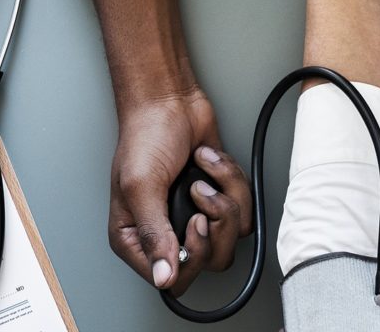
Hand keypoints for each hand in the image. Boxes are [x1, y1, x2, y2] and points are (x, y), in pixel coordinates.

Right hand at [107, 88, 251, 291]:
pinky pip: (243, 209)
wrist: (170, 101)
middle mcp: (165, 233)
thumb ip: (153, 235)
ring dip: (224, 196)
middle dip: (214, 224)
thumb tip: (164, 277)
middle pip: (209, 262)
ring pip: (231, 237)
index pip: (172, 279)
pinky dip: (231, 180)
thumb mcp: (141, 187)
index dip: (191, 257)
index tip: (194, 223)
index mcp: (136, 239)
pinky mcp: (219, 200)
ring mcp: (195, 217)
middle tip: (199, 195)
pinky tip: (209, 162)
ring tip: (201, 174)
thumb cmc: (145, 137)